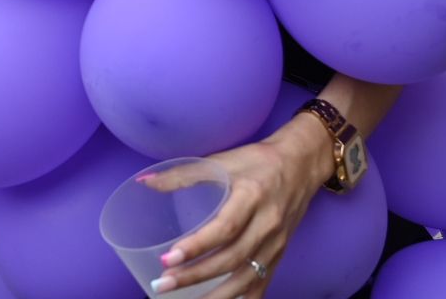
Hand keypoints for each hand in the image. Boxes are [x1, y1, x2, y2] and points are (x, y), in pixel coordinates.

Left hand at [145, 123, 332, 297]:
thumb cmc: (258, 161)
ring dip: (217, 295)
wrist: (301, 165)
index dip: (196, 246)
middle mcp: (267, 223)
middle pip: (231, 258)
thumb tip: (144, 183)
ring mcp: (276, 242)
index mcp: (252, 196)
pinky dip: (244, 298)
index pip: (224, 228)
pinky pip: (262, 283)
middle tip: (164, 284)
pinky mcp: (280, 253)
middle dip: (196, 275)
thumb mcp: (223, 160)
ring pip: (247, 277)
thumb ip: (183, 173)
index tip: (168, 259)